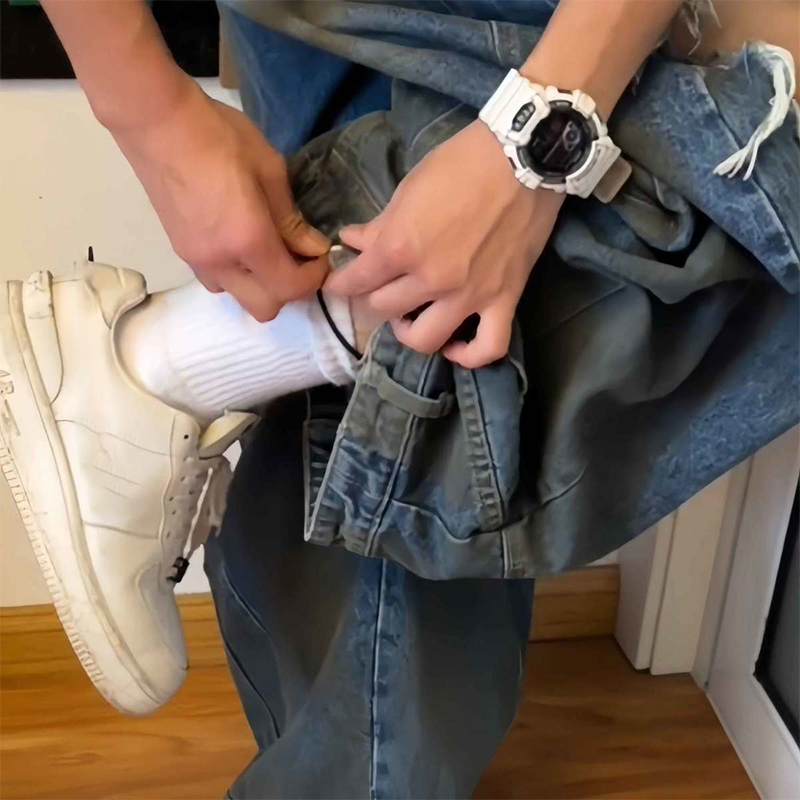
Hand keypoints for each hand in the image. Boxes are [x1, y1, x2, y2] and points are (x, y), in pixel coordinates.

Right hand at [111, 79, 328, 320]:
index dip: (313, 278)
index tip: (320, 254)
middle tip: (299, 258)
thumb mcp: (269, 170)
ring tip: (267, 250)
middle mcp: (220, 262)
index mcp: (247, 241)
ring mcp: (196, 260)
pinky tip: (239, 243)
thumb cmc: (219, 136)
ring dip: (259, 285)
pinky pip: (217, 280)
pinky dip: (236, 274)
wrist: (156, 122)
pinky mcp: (180, 251)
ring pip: (238, 297)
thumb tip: (313, 247)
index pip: (289, 287)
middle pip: (264, 308)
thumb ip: (292, 218)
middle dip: (288, 290)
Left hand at [325, 121, 563, 367]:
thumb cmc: (462, 164)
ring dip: (408, 332)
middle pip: (383, 309)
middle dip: (373, 298)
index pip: (356, 281)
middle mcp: (430, 280)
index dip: (341, 283)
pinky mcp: (503, 300)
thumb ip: (379, 224)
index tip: (340, 282)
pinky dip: (469, 356)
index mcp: (400, 247)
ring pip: (424, 339)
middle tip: (379, 288)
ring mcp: (468, 295)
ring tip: (409, 318)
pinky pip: (487, 347)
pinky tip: (455, 346)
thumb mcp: (409, 189)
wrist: (524, 157)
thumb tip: (351, 241)